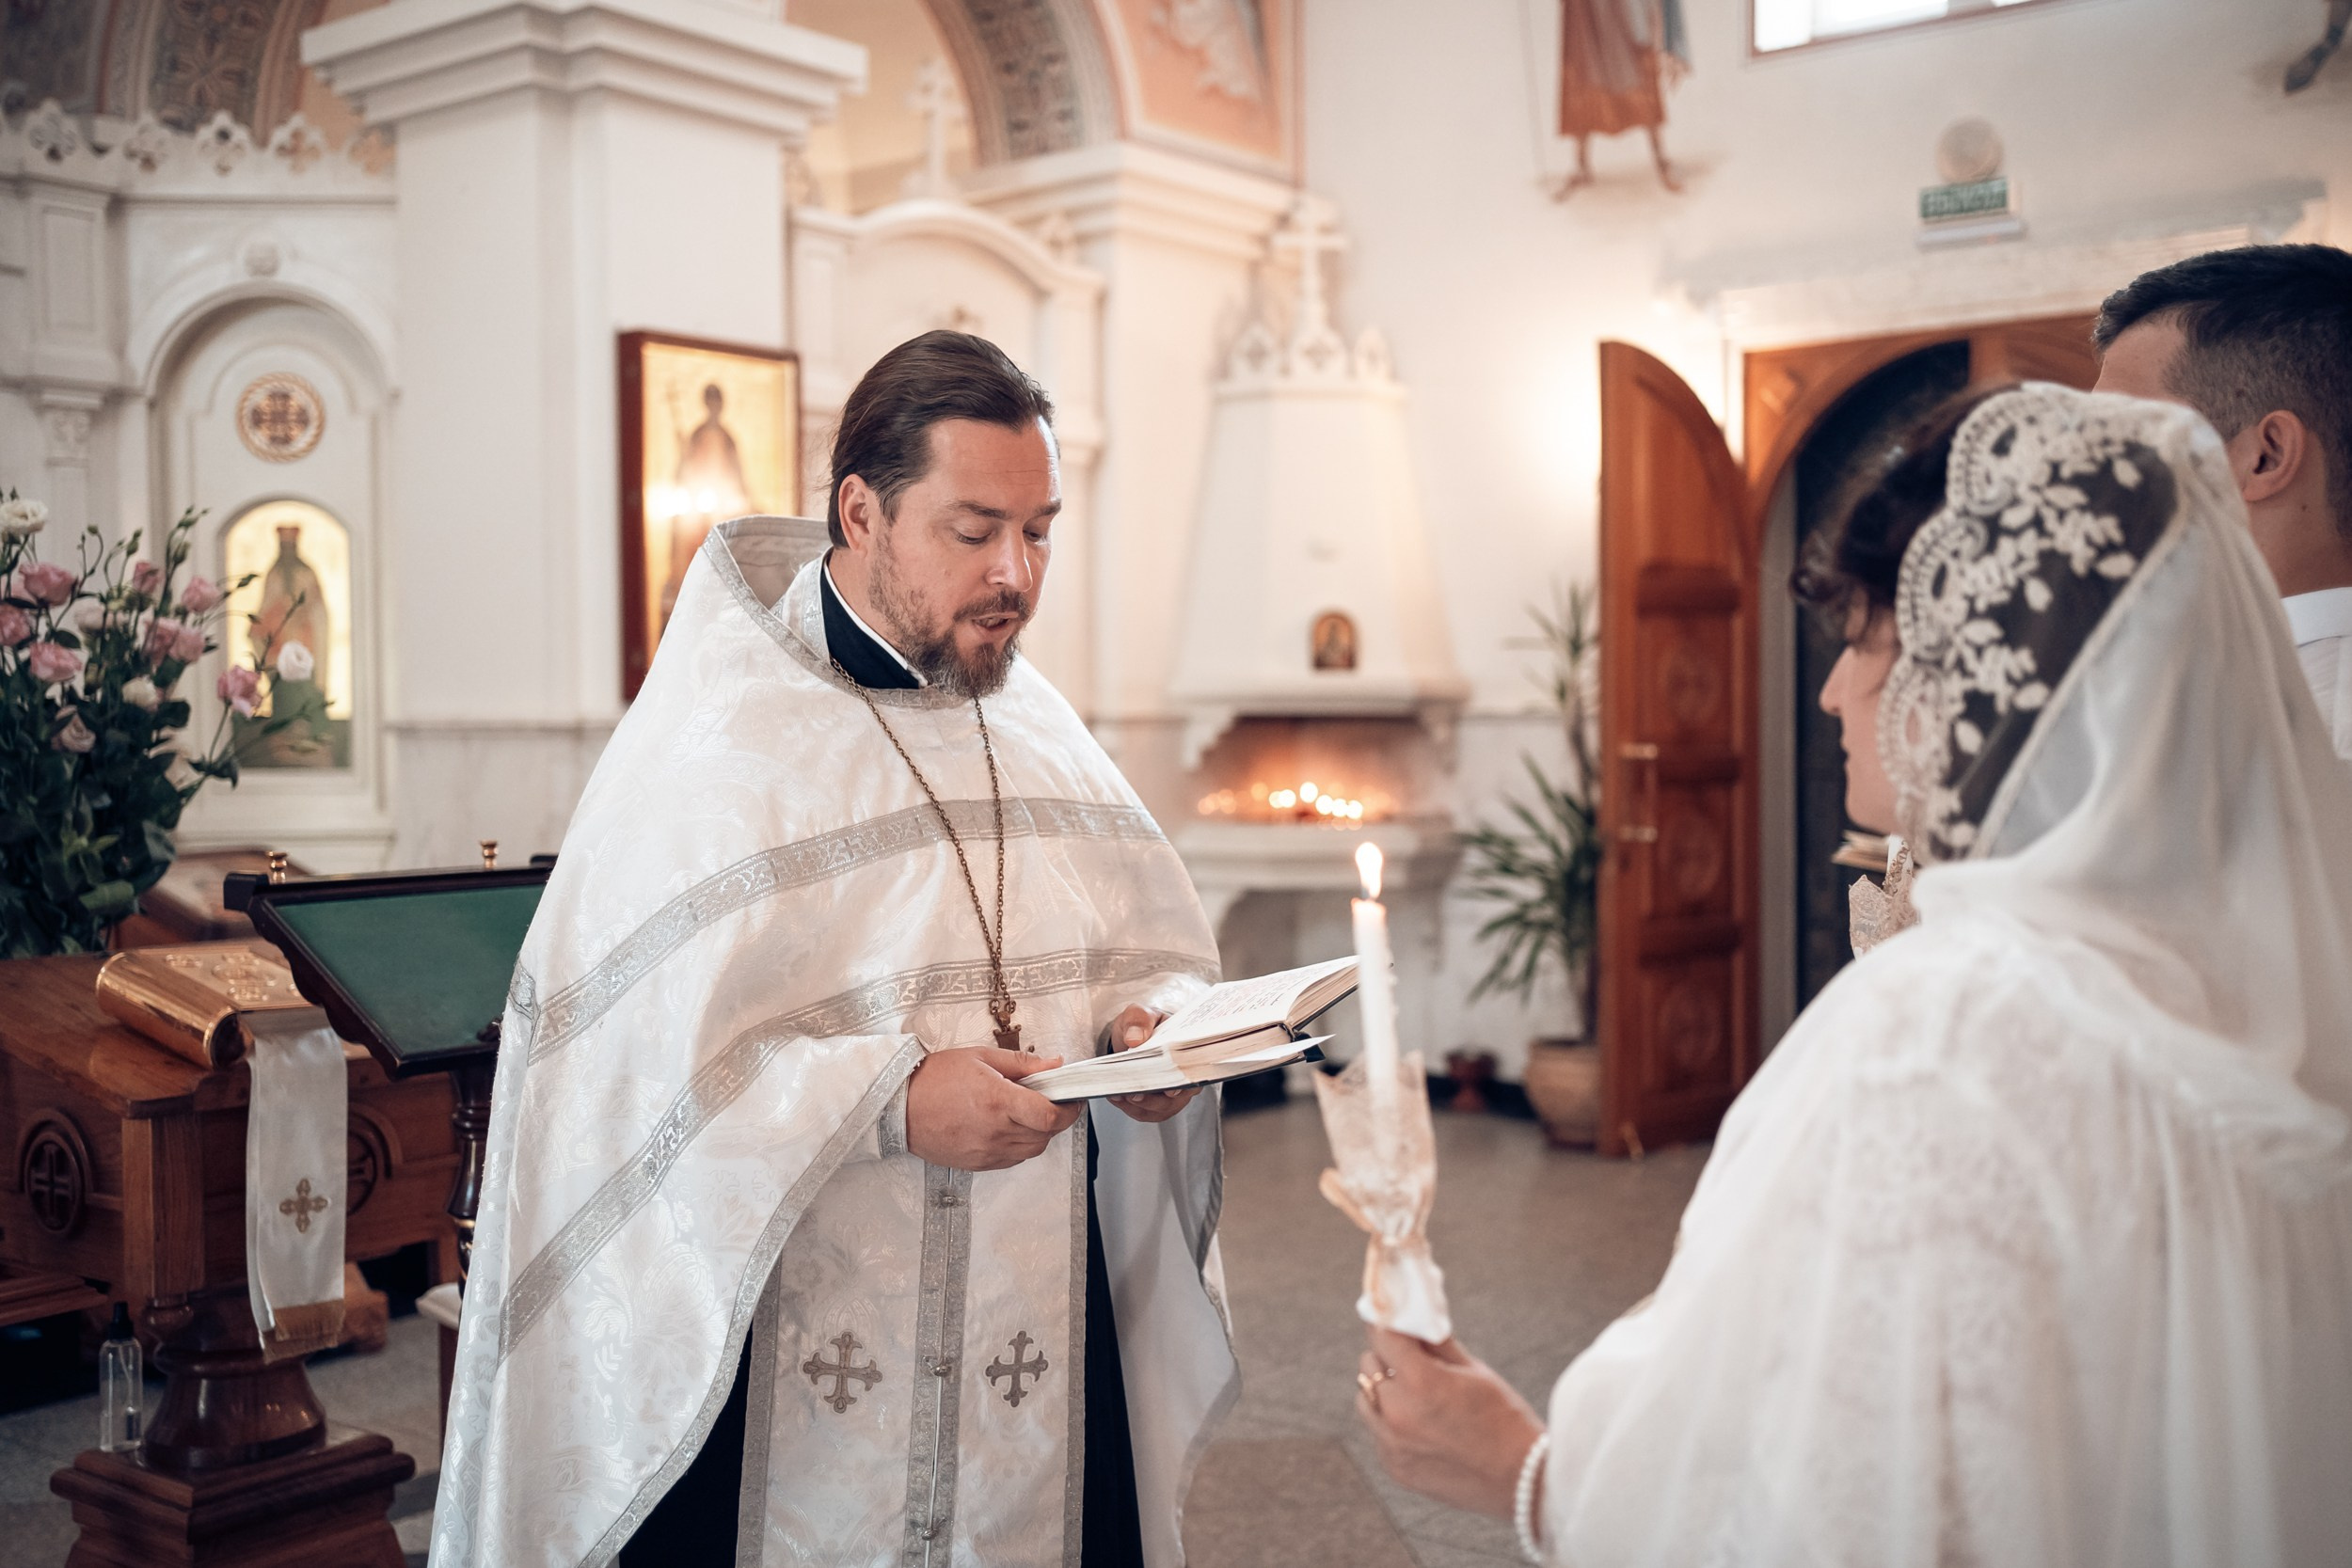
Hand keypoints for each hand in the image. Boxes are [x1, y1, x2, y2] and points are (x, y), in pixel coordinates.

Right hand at [904, 1046, 1081, 1170]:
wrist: (898, 1106)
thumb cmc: (934, 1078)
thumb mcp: (980, 1058)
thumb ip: (1022, 1064)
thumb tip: (1055, 1065)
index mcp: (998, 1102)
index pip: (1050, 1116)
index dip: (1069, 1109)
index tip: (1071, 1099)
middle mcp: (995, 1131)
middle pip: (1046, 1135)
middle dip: (1056, 1119)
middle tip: (1051, 1102)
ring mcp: (986, 1152)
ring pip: (1032, 1150)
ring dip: (1039, 1133)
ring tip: (1027, 1113)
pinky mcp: (977, 1164)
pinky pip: (1013, 1159)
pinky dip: (1020, 1145)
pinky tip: (1008, 1127)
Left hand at [1102, 1003, 1200, 1123]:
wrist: (1131, 1036)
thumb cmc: (1143, 1024)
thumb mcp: (1140, 1013)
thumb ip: (1139, 1019)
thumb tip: (1135, 1039)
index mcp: (1189, 1052)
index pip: (1195, 1072)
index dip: (1185, 1084)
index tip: (1171, 1090)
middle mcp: (1185, 1076)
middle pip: (1178, 1097)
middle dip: (1156, 1098)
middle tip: (1136, 1093)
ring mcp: (1172, 1093)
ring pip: (1161, 1109)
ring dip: (1140, 1105)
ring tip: (1120, 1094)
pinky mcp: (1156, 1104)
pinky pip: (1146, 1113)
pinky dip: (1130, 1108)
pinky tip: (1117, 1097)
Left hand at [1356, 1325, 1544, 1519]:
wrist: (1521, 1481)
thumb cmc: (1504, 1418)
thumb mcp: (1473, 1371)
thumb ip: (1437, 1343)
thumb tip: (1415, 1319)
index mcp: (1420, 1381)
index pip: (1381, 1336)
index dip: (1386, 1323)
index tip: (1390, 1319)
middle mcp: (1398, 1412)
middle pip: (1369, 1365)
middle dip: (1387, 1356)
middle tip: (1409, 1357)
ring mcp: (1392, 1444)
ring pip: (1367, 1399)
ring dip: (1383, 1390)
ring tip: (1414, 1393)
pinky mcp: (1394, 1467)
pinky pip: (1378, 1433)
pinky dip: (1390, 1423)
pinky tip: (1421, 1425)